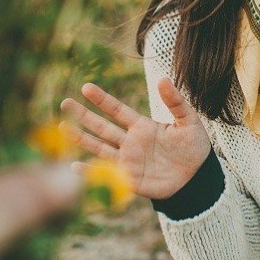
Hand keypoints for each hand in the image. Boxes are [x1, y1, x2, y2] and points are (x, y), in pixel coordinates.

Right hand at [60, 78, 210, 199]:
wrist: (198, 178)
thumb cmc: (194, 147)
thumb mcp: (188, 121)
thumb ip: (175, 102)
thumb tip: (163, 79)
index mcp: (142, 126)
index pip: (117, 110)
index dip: (102, 99)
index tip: (86, 87)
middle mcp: (130, 142)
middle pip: (102, 127)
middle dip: (83, 115)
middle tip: (64, 103)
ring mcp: (128, 161)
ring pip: (99, 147)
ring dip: (81, 139)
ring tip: (62, 127)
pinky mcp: (129, 179)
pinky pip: (106, 174)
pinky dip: (90, 171)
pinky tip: (73, 166)